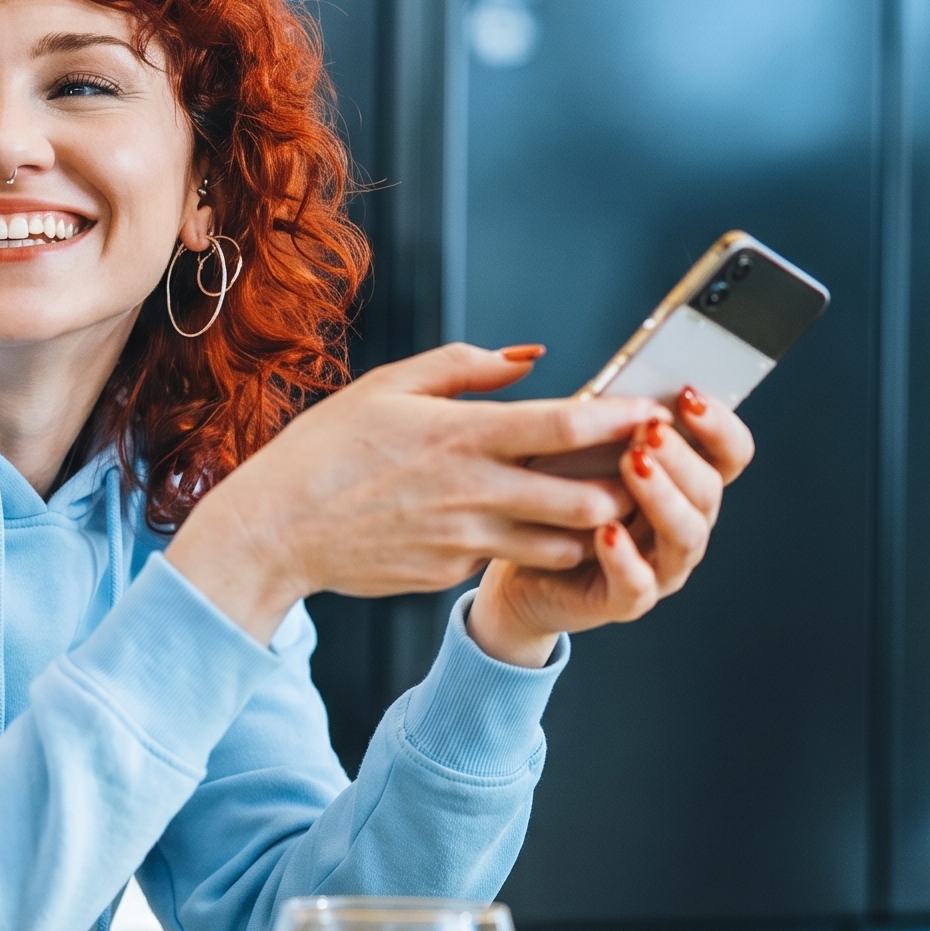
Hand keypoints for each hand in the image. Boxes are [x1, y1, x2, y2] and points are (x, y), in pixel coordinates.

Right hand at [163, 343, 663, 641]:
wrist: (275, 532)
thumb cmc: (325, 450)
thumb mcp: (387, 386)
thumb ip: (464, 366)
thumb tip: (531, 357)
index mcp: (460, 434)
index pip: (564, 425)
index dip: (619, 419)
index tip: (654, 411)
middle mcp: (472, 491)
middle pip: (583, 497)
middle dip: (624, 487)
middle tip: (642, 469)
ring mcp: (464, 540)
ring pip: (560, 542)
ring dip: (587, 527)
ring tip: (603, 504)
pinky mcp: (450, 573)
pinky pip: (506, 558)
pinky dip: (528, 545)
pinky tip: (524, 527)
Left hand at [468, 385, 756, 665]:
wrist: (520, 569)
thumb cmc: (558, 500)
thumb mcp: (584, 451)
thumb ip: (609, 422)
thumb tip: (622, 381)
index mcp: (684, 484)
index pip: (729, 453)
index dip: (719, 425)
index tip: (688, 395)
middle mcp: (684, 525)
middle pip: (710, 491)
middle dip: (683, 458)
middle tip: (651, 431)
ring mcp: (660, 567)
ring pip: (685, 537)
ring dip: (663, 497)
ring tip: (634, 465)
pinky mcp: (625, 601)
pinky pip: (637, 585)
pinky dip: (626, 558)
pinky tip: (607, 532)